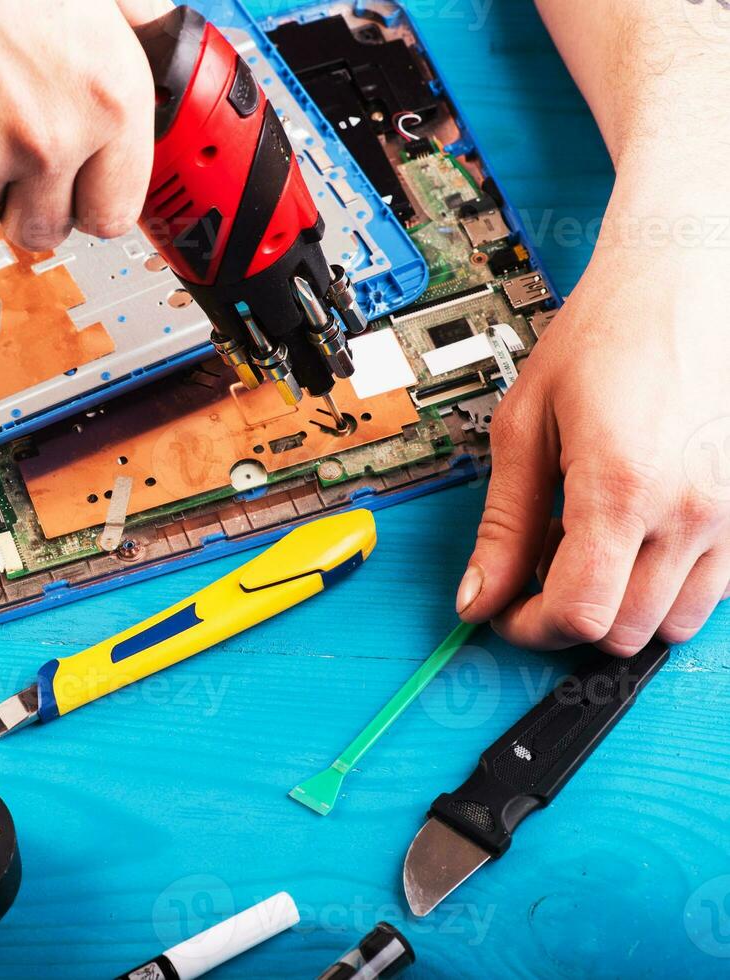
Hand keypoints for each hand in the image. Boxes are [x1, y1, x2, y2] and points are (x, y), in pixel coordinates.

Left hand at [457, 185, 729, 653]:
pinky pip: (715, 587)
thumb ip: (503, 524)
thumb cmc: (605, 335)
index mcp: (623, 488)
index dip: (530, 626)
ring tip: (583, 551)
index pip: (579, 613)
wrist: (685, 279)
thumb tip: (477, 594)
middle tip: (534, 578)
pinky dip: (667, 586)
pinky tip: (631, 539)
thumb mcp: (525, 426)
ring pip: (675, 620)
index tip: (505, 610)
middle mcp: (690, 510)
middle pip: (625, 629)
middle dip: (569, 620)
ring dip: (621, 607)